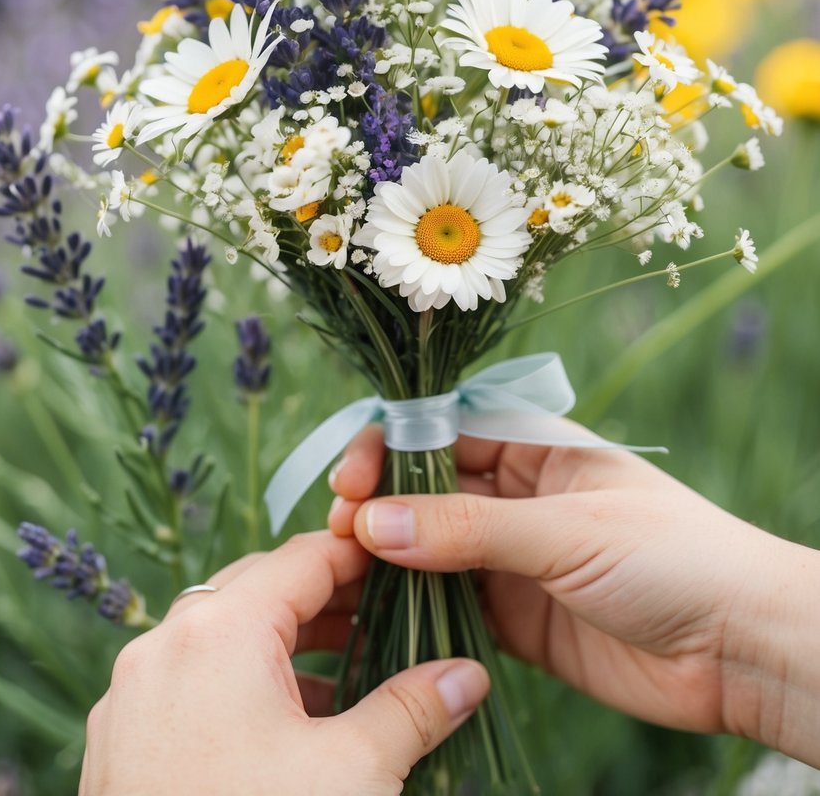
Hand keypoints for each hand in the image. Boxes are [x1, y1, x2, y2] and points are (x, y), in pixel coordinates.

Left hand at [81, 531, 488, 794]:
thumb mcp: (353, 773)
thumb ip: (414, 709)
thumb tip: (467, 677)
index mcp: (220, 629)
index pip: (305, 557)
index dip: (363, 556)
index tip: (407, 564)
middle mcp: (164, 644)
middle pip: (260, 587)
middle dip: (327, 599)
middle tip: (387, 617)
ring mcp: (132, 694)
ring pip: (221, 635)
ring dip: (285, 645)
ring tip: (347, 673)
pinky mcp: (119, 741)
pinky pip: (189, 681)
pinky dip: (240, 683)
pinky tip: (286, 727)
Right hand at [329, 426, 819, 766]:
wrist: (742, 650)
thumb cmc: (673, 558)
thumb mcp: (568, 530)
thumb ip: (470, 528)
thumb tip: (374, 522)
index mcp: (540, 448)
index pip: (447, 429)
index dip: (393, 445)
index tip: (351, 476)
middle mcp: (521, 497)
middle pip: (430, 487)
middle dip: (381, 501)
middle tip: (338, 527)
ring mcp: (517, 559)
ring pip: (433, 546)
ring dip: (389, 554)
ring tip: (343, 568)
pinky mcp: (518, 619)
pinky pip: (451, 603)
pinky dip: (413, 604)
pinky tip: (377, 609)